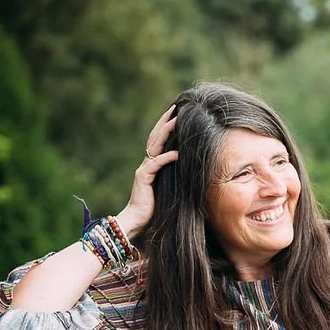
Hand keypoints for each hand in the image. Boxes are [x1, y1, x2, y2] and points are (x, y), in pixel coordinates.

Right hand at [116, 104, 178, 239]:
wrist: (136, 223)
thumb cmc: (155, 210)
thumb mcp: (170, 190)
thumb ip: (176, 178)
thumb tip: (193, 170)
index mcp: (151, 165)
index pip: (159, 141)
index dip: (167, 127)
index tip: (177, 114)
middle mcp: (146, 164)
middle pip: (155, 137)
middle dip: (165, 121)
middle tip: (176, 107)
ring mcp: (143, 170)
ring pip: (154, 146)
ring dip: (166, 132)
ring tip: (177, 120)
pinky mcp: (143, 179)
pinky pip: (156, 164)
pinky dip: (167, 157)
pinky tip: (178, 152)